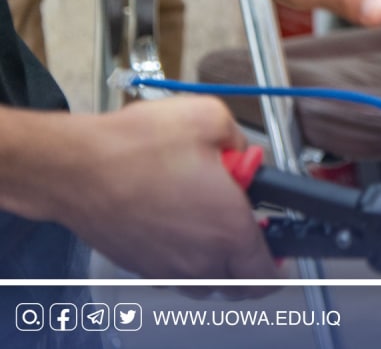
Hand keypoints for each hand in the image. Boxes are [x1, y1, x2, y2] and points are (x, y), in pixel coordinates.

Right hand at [60, 98, 276, 279]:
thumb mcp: (210, 118)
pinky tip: (176, 220)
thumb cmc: (134, 148)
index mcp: (228, 229)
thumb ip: (240, 139)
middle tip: (248, 230)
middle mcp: (198, 259)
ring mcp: (165, 266)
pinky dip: (182, 255)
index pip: (266, 275)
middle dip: (249, 262)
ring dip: (215, 261)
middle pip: (236, 284)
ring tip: (210, 222)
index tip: (284, 251)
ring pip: (203, 282)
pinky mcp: (138, 264)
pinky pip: (172, 272)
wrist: (73, 167)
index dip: (281, 266)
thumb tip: (242, 151)